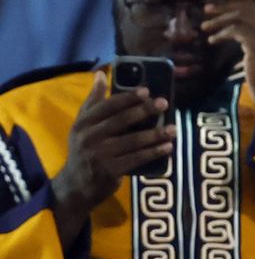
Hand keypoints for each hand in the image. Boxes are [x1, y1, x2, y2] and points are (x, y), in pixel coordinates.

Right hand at [50, 72, 173, 239]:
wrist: (76, 184)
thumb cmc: (84, 149)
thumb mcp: (82, 124)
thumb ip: (94, 101)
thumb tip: (101, 74)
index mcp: (83, 123)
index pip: (107, 106)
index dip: (128, 97)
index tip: (147, 91)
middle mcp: (90, 137)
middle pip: (121, 120)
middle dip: (145, 110)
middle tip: (164, 103)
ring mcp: (100, 154)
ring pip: (133, 140)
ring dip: (156, 134)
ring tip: (173, 128)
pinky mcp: (111, 170)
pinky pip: (137, 158)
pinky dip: (154, 152)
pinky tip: (168, 147)